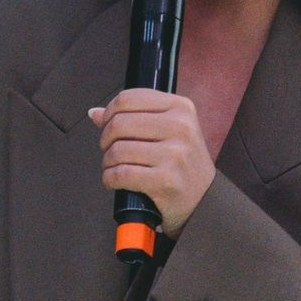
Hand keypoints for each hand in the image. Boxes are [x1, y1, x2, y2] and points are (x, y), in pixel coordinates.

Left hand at [88, 89, 215, 238]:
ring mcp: (175, 155)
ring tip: (113, 168)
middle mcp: (181, 128)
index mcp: (181, 108)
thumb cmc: (182, 165)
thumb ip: (134, 118)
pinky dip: (109, 179)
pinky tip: (114, 181)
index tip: (107, 126)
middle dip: (105, 139)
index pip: (128, 98)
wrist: (205, 202)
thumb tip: (95, 112)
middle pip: (119, 123)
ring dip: (107, 162)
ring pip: (117, 150)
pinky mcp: (165, 181)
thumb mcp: (169, 132)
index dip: (109, 113)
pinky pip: (121, 174)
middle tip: (108, 150)